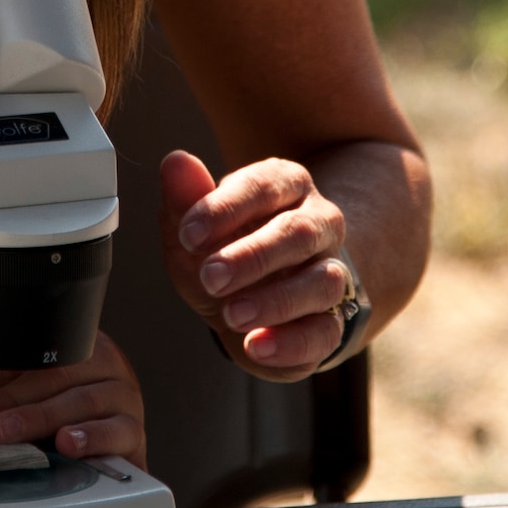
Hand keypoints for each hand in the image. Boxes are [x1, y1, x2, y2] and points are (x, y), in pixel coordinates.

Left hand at [0, 332, 146, 467]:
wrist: (109, 441)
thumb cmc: (64, 408)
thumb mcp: (20, 383)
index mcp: (79, 345)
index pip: (42, 358)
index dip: (9, 385)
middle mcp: (106, 367)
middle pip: (63, 378)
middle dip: (22, 406)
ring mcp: (124, 399)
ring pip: (87, 403)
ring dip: (49, 420)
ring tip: (22, 434)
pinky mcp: (134, 433)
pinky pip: (120, 432)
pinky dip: (93, 439)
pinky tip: (71, 444)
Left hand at [160, 150, 349, 381]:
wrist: (246, 304)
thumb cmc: (219, 253)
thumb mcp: (193, 229)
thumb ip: (184, 198)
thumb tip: (175, 161)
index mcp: (283, 186)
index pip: (262, 186)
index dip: (225, 209)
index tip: (188, 234)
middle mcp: (317, 224)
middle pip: (297, 233)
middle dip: (252, 256)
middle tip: (211, 277)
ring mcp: (330, 272)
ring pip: (321, 282)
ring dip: (275, 301)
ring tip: (232, 315)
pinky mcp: (332, 322)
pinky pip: (325, 332)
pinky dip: (290, 342)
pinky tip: (256, 346)